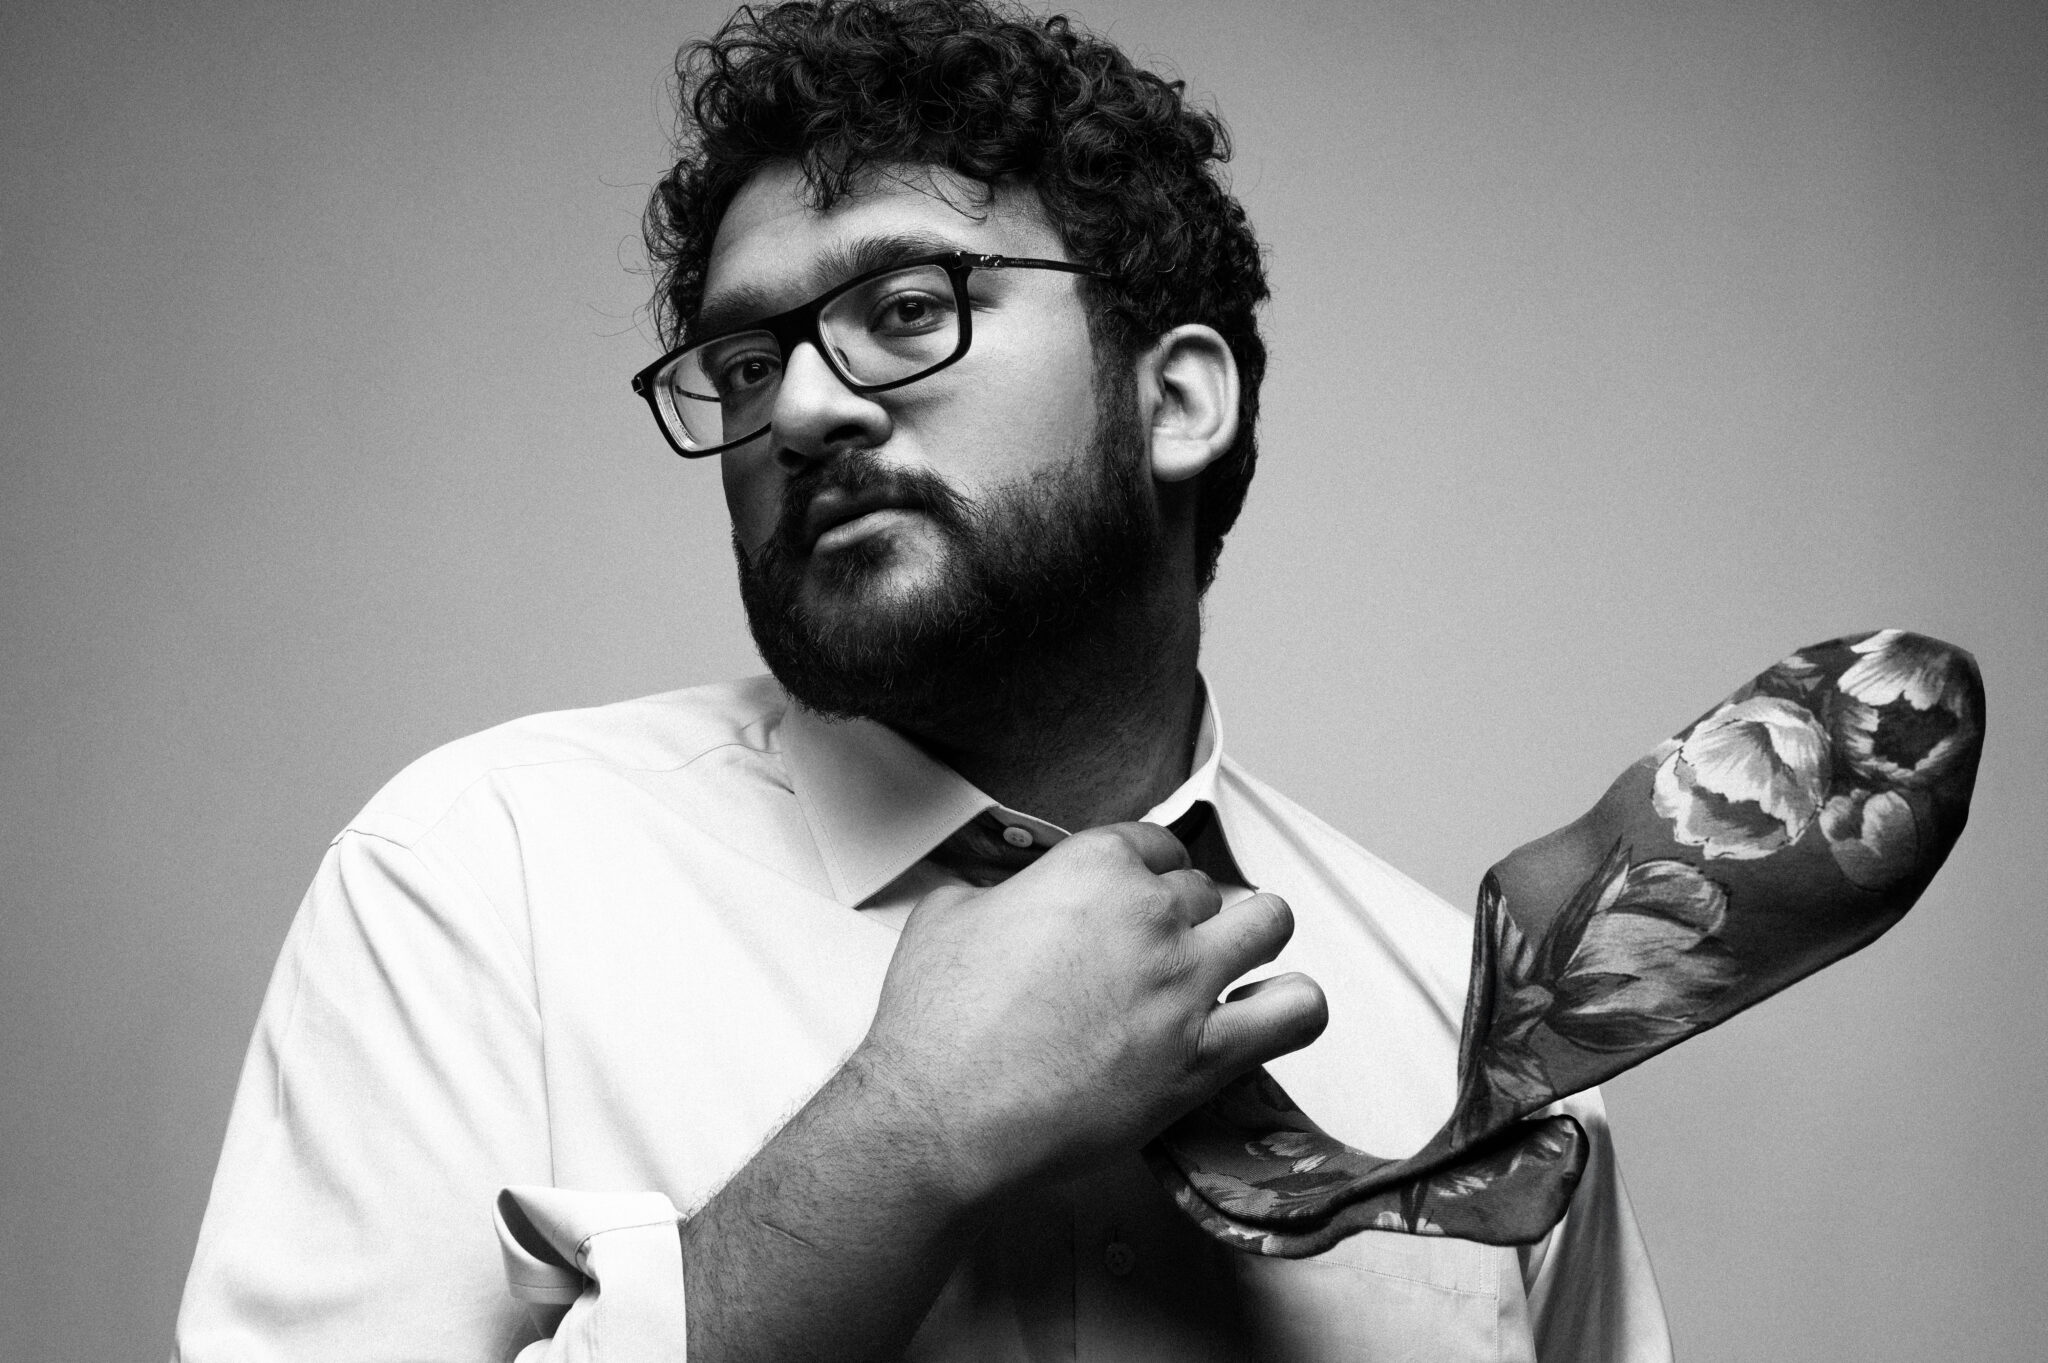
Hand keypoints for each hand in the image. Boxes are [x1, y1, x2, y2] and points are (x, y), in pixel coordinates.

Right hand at [853, 822, 1326, 1206]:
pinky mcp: (1204, 1056)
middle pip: (1204, 888)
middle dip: (1184, 916)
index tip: (1140, 894)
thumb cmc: (936, 1024)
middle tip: (1159, 951)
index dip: (1147, 872)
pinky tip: (1267, 1014)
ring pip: (1270, 925)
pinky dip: (1292, 1008)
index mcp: (1094, 868)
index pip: (1155, 844)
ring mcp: (1185, 984)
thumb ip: (994, 892)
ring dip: (1252, 940)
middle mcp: (1151, 915)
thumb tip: (1001, 900)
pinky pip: (1295, 1013)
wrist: (941, 1112)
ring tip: (1232, 965)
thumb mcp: (946, 915)